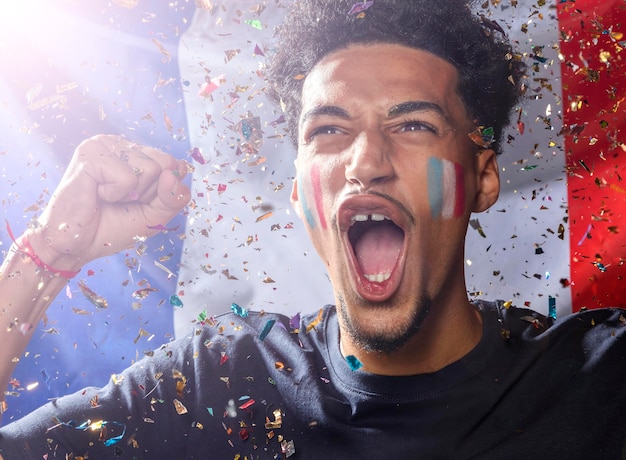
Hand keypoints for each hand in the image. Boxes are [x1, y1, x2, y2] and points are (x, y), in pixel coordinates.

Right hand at [24, 134, 190, 271]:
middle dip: (148, 192)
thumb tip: (178, 171)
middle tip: (120, 200)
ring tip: (106, 197)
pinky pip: (127, 178)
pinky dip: (115, 194)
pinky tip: (96, 194)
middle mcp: (120, 143)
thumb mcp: (155, 215)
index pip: (174, 164)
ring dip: (130, 194)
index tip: (135, 200)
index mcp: (135, 152)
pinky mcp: (90, 154)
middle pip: (165, 164)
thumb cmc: (112, 227)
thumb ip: (175, 197)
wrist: (76, 245)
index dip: (161, 191)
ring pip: (150, 169)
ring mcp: (104, 145)